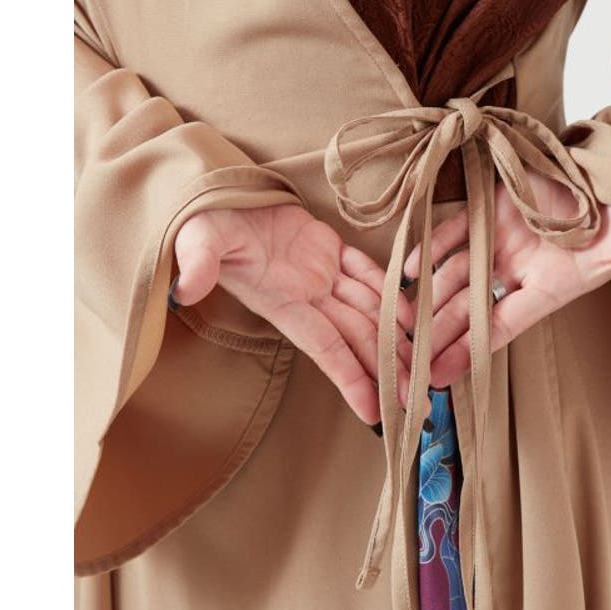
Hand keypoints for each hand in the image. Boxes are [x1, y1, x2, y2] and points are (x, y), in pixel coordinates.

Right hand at [172, 202, 419, 425]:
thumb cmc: (203, 220)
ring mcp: (320, 274)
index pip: (326, 347)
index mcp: (282, 302)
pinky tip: (414, 314)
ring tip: (425, 369)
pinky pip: (366, 273)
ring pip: (369, 312)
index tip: (377, 413)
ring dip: (398, 339)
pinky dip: (390, 291)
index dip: (352, 379)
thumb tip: (185, 288)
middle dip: (389, 373)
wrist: (214, 195)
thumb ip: (199, 263)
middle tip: (421, 405)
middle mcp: (307, 296)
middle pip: (359, 339)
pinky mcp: (328, 248)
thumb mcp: (199, 240)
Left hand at [402, 171, 610, 388]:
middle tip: (399, 370)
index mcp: (547, 284)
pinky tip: (406, 271)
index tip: (439, 380)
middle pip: (465, 310)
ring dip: (420, 302)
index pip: (502, 325)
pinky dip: (427, 249)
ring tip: (389, 328)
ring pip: (450, 276)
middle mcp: (515, 269)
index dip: (470, 352)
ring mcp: (495, 241)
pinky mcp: (482, 210)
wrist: (601, 179)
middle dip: (433, 339)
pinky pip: (448, 232)